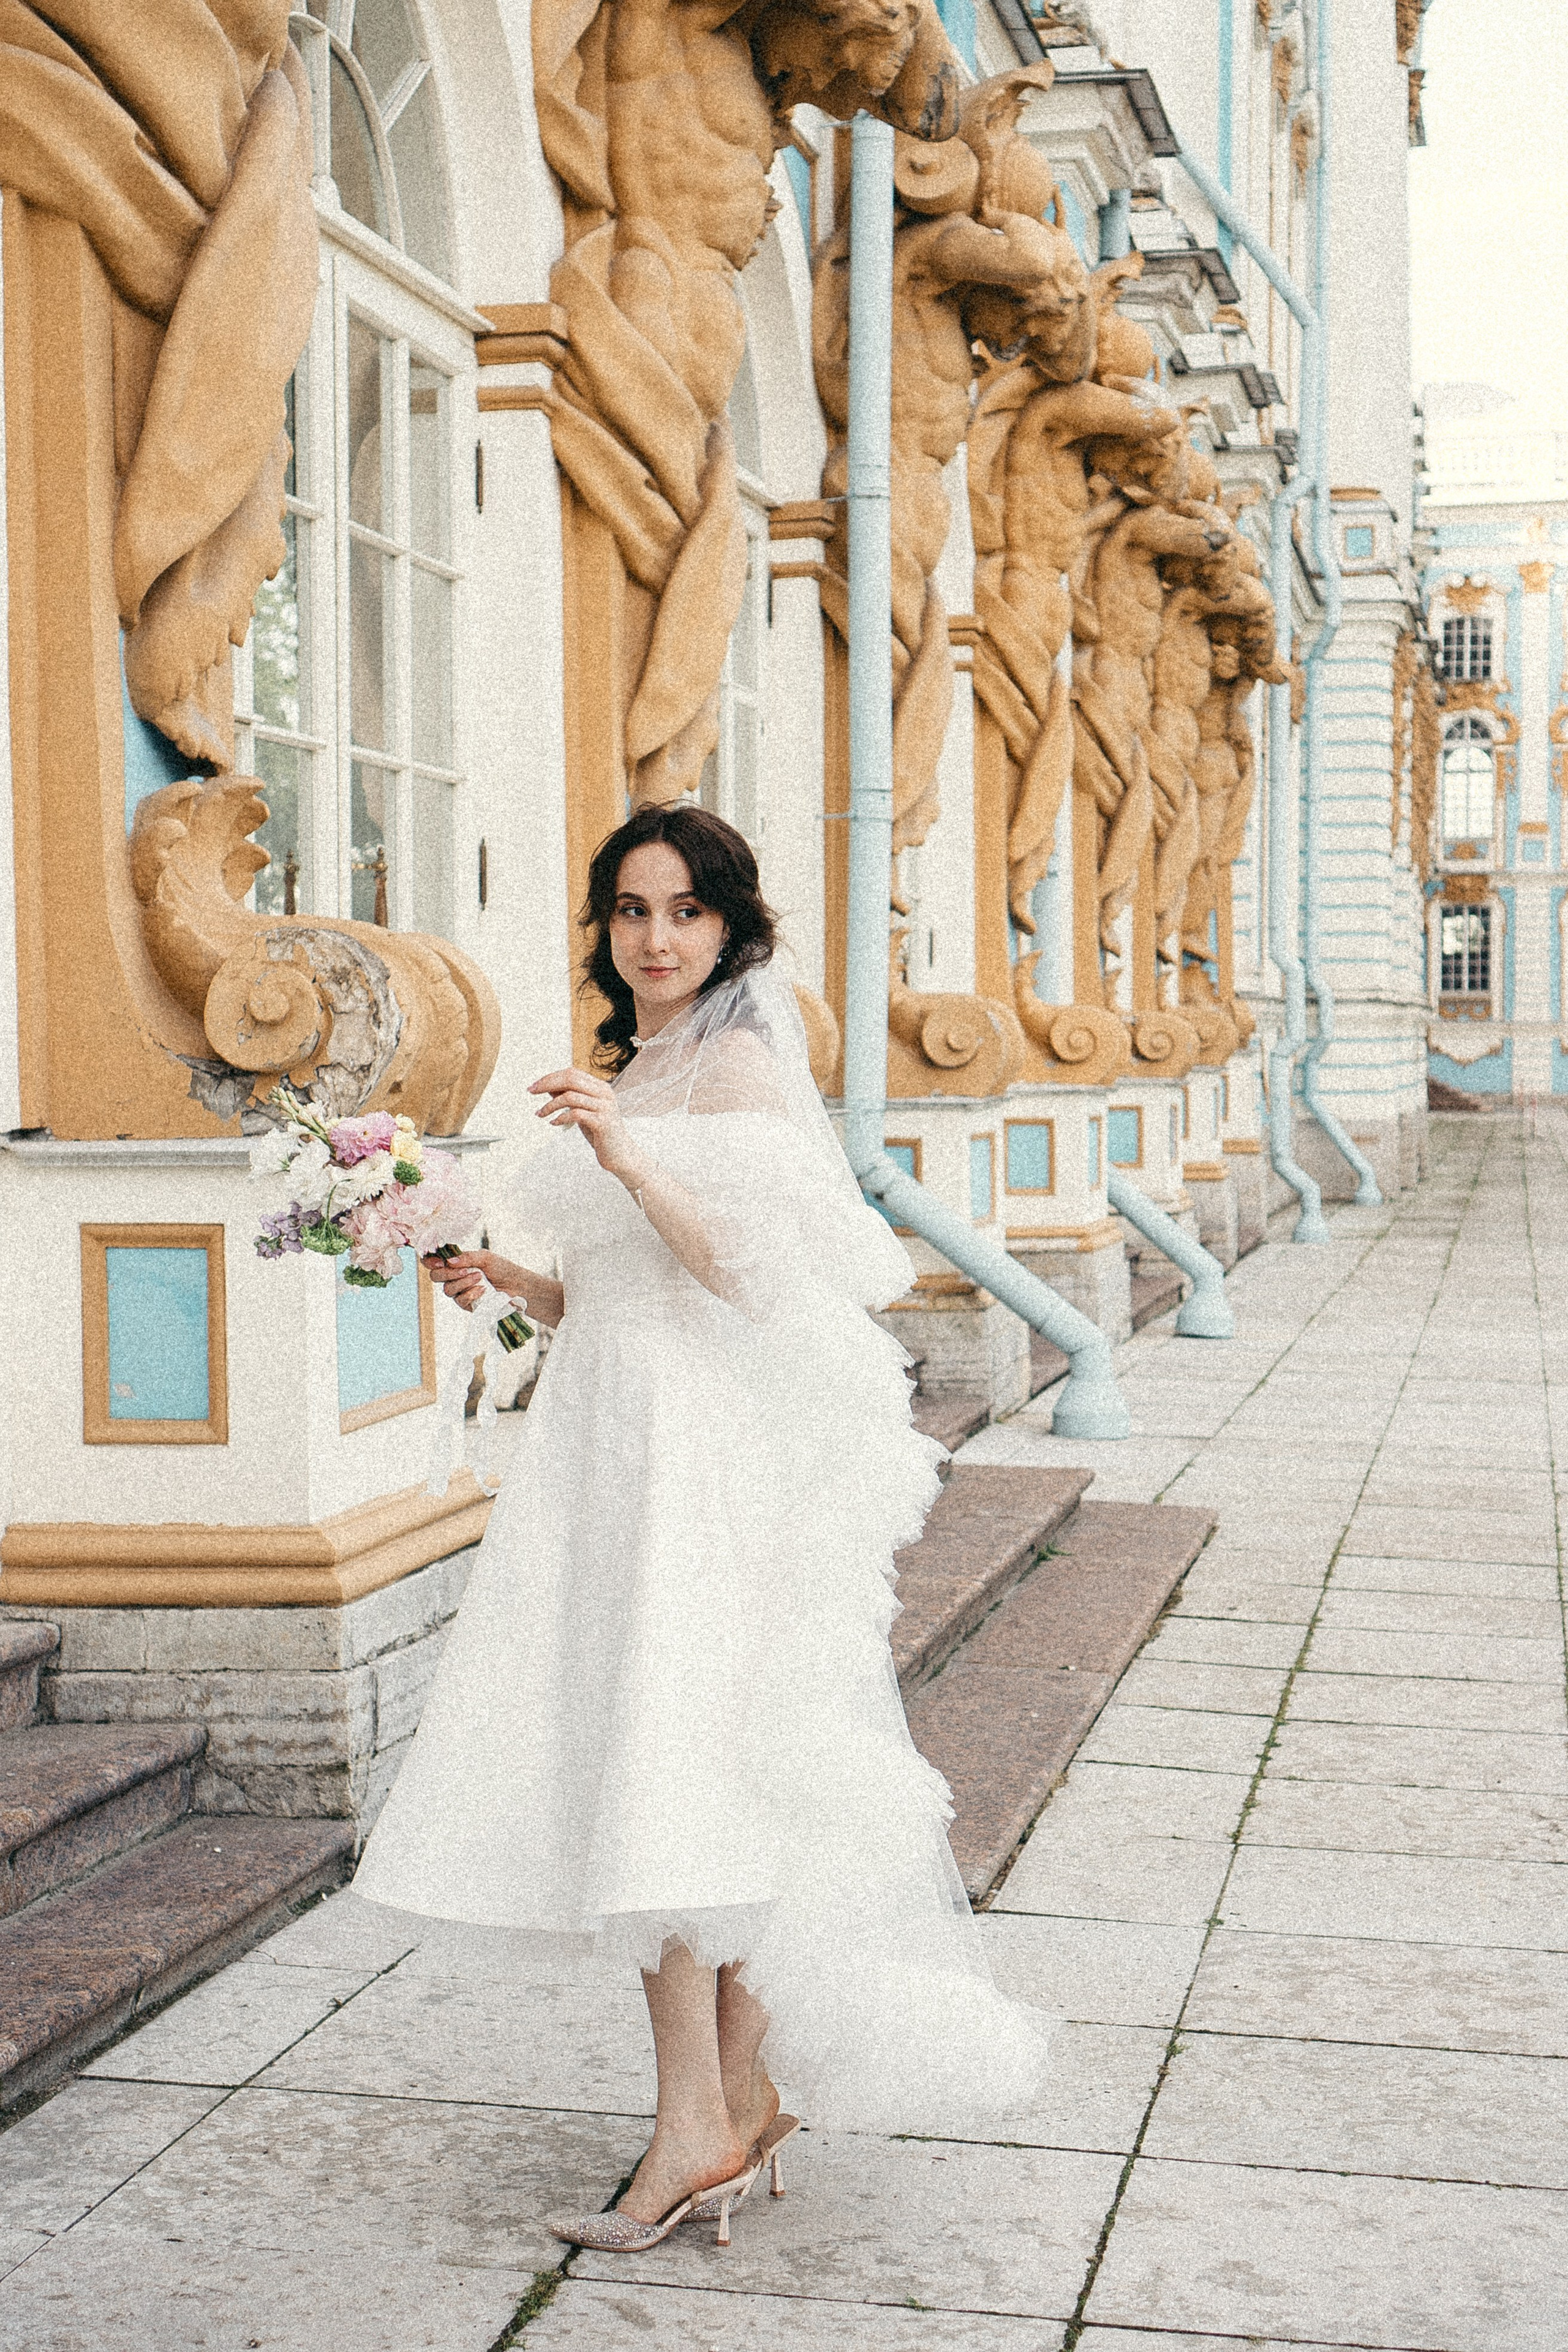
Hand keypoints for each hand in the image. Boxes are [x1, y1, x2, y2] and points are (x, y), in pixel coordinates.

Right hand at [419, 1250, 524, 1311]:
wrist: (517, 1286)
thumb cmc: (502, 1268)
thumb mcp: (485, 1257)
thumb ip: (467, 1257)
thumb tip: (449, 1261)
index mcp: (456, 1263)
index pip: (433, 1261)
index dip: (430, 1261)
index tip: (440, 1262)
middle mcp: (454, 1277)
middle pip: (435, 1276)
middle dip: (448, 1273)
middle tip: (465, 1270)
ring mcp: (459, 1291)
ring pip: (447, 1289)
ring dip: (463, 1282)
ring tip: (479, 1277)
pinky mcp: (466, 1304)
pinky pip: (460, 1300)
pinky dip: (471, 1293)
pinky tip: (483, 1289)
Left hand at [529, 1066, 649, 1187]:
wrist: (621, 1154)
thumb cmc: (601, 1133)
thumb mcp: (583, 1111)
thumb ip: (570, 1097)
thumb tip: (548, 1087)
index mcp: (601, 1088)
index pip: (573, 1073)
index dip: (551, 1077)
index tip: (535, 1085)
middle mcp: (605, 1094)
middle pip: (571, 1079)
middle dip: (547, 1084)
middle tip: (532, 1091)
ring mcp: (605, 1108)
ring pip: (570, 1096)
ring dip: (550, 1105)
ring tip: (541, 1113)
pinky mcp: (602, 1123)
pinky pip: (576, 1114)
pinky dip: (561, 1117)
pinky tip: (554, 1123)